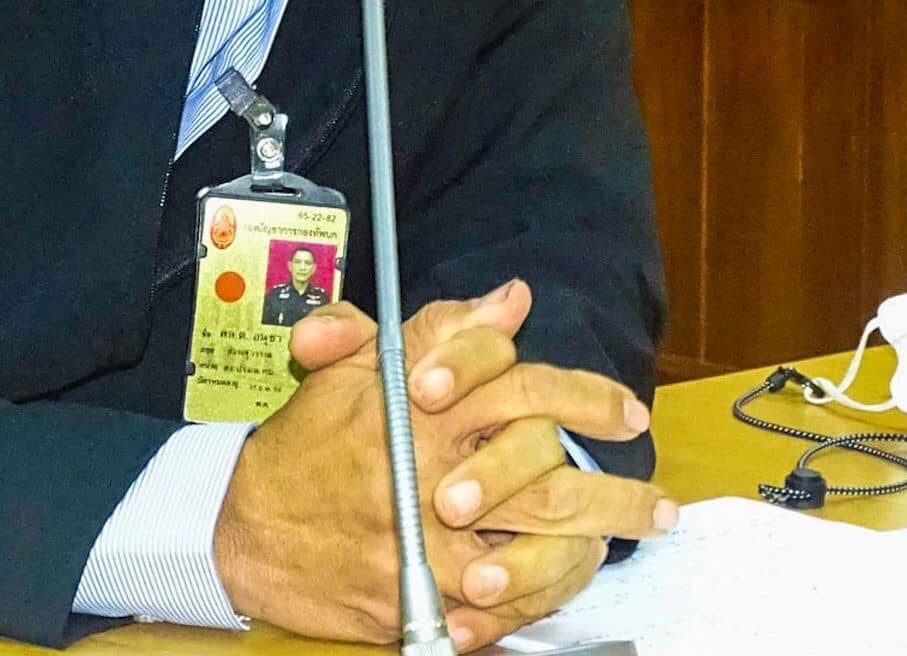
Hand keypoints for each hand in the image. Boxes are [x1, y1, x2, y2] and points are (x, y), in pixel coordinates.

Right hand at [212, 281, 673, 649]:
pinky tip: (575, 583)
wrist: (246, 527)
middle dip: (615, 491)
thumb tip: (510, 298)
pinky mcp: (421, 600)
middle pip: (544, 478)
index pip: (516, 388)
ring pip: (536, 547)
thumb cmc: (305, 443)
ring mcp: (427, 542)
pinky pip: (503, 608)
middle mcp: (429, 471)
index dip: (581, 396)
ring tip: (638, 541)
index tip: (626, 411)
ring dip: (598, 547)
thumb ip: (437, 330)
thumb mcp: (356, 365)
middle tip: (660, 500)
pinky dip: (543, 599)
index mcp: (415, 407)